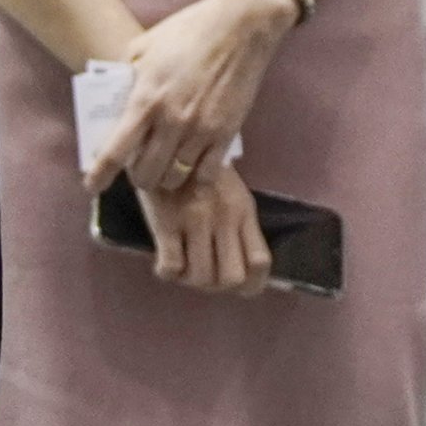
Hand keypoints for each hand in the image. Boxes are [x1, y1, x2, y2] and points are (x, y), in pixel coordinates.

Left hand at [92, 0, 298, 194]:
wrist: (242, 25)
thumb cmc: (190, 29)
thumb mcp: (145, 45)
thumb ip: (126, 73)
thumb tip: (114, 96)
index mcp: (145, 99)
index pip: (114, 152)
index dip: (99, 175)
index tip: (92, 186)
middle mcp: (170, 121)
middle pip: (144, 175)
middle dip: (137, 176)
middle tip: (140, 165)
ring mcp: (200, 130)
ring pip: (174, 178)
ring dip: (166, 177)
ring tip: (167, 165)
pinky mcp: (226, 133)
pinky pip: (206, 174)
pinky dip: (196, 175)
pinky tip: (194, 164)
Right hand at [133, 162, 273, 297]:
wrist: (168, 140)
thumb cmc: (201, 171)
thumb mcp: (232, 193)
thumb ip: (239, 225)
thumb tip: (242, 269)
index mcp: (243, 211)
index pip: (260, 262)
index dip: (251, 284)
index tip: (237, 285)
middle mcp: (224, 218)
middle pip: (231, 278)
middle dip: (217, 286)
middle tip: (204, 273)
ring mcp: (195, 220)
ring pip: (201, 278)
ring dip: (191, 279)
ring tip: (184, 265)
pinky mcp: (165, 222)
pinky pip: (171, 267)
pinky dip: (167, 271)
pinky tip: (165, 259)